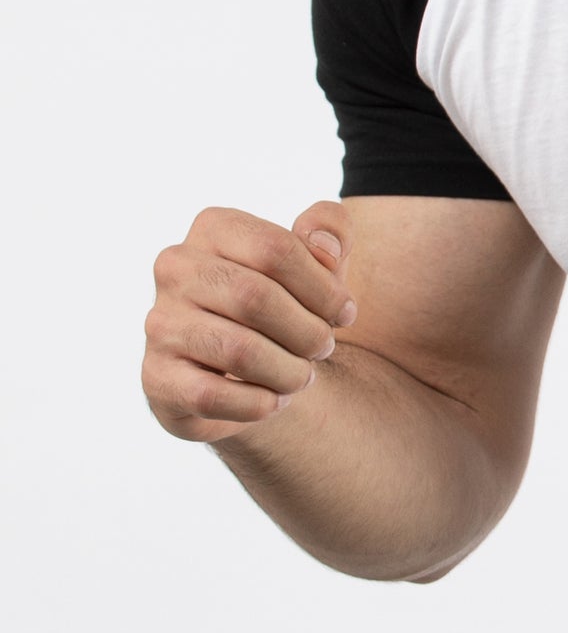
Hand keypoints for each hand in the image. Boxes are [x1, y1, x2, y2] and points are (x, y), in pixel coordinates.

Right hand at [143, 200, 357, 443]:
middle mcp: (176, 268)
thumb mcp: (322, 263)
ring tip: (302, 376)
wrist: (249, 368)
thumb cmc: (290, 304)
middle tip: (323, 349)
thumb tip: (325, 245)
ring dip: (289, 373)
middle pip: (255, 299)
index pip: (275, 250)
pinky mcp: (157, 377)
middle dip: (309, 333)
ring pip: (238, 351)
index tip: (345, 314)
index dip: (325, 290)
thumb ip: (332, 232)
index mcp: (214, 228)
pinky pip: (211, 395)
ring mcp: (160, 323)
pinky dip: (258, 404)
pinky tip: (272, 400)